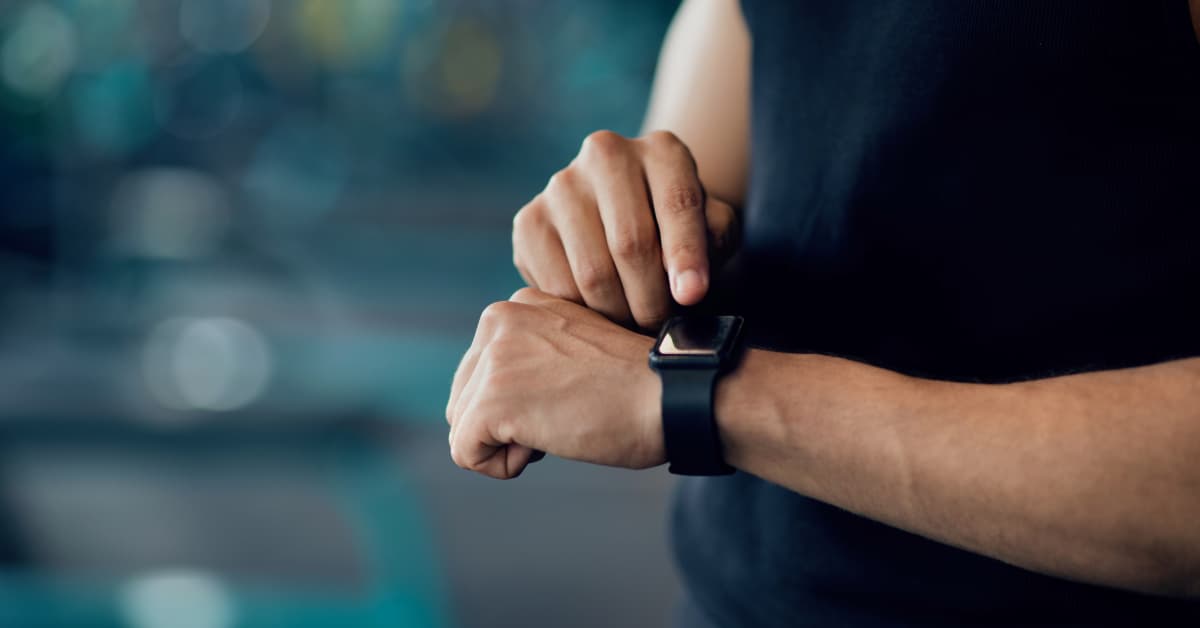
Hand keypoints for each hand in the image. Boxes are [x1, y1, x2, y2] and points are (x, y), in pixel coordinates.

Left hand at [446, 287, 663, 478]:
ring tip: (562, 422)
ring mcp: (493, 358)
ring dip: (509, 443)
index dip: (524, 403)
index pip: (482, 373)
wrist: (673, 397)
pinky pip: (465, 453)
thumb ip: (531, 359)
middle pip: (465, 399)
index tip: (574, 393)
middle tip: (568, 411)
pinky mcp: (491, 400)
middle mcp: (498, 320)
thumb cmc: (639, 387)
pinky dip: (504, 466)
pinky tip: (550, 442)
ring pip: (463, 427)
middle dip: (509, 423)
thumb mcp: (573, 351)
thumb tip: (494, 405)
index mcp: (518, 305)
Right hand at [512, 130, 739, 329]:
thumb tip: (687, 286)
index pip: (678, 203)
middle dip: (652, 299)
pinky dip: (582, 314)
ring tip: (634, 324)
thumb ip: (712, 243)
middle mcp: (606, 153)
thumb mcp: (711, 229)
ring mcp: (560, 185)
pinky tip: (600, 316)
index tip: (692, 297)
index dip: (686, 255)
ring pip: (592, 271)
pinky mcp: (529, 221)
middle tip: (661, 327)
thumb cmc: (678, 231)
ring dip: (619, 313)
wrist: (626, 220)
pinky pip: (556, 286)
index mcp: (662, 150)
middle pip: (631, 242)